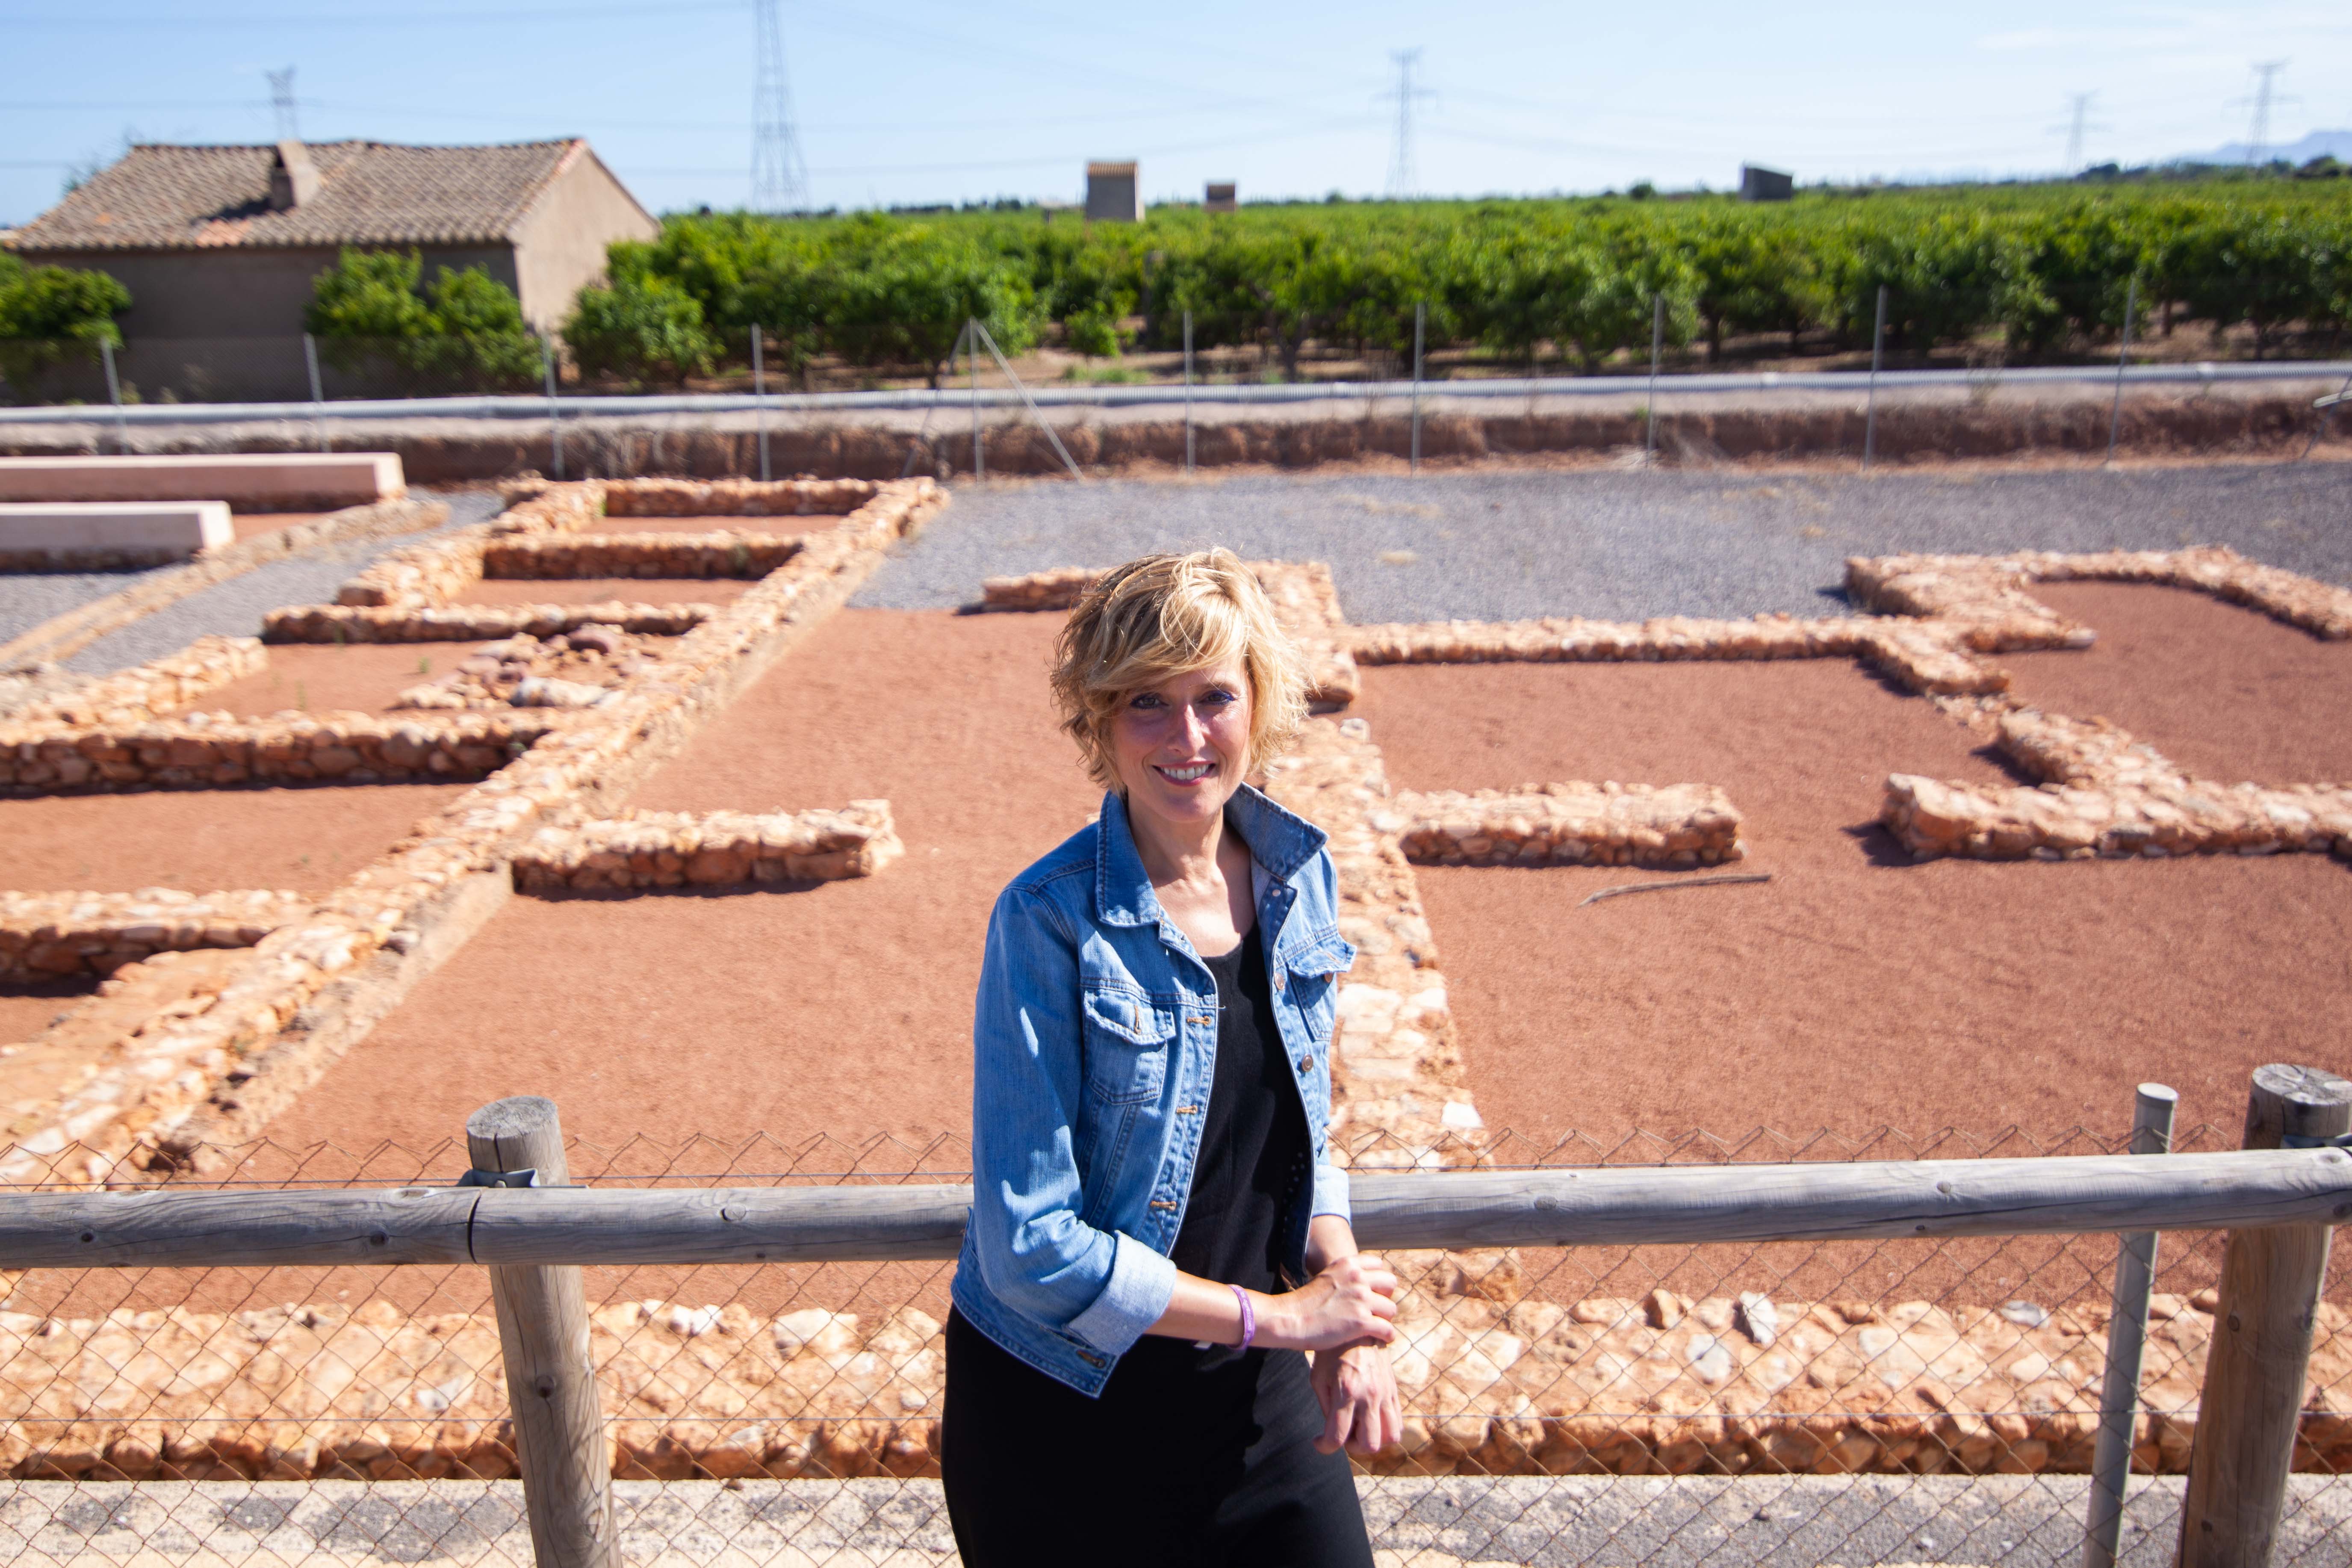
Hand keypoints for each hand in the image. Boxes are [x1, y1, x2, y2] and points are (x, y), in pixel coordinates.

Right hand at [1255, 1252, 1396, 1352]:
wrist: (1289, 1319)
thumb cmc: (1304, 1303)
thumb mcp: (1326, 1277)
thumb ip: (1345, 1277)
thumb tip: (1360, 1284)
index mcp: (1348, 1264)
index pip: (1379, 1265)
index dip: (1377, 1281)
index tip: (1372, 1293)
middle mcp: (1357, 1278)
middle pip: (1390, 1283)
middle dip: (1385, 1296)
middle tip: (1376, 1310)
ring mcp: (1361, 1299)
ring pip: (1391, 1308)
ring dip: (1385, 1319)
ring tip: (1376, 1327)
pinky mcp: (1361, 1321)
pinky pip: (1388, 1329)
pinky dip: (1387, 1336)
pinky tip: (1382, 1339)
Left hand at [1312, 1340, 1402, 1454]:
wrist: (1358, 1326)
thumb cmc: (1331, 1351)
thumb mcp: (1318, 1377)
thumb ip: (1326, 1407)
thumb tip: (1332, 1431)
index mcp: (1346, 1391)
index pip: (1337, 1436)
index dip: (1325, 1447)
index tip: (1318, 1441)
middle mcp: (1369, 1395)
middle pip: (1369, 1444)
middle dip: (1353, 1447)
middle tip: (1343, 1432)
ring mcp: (1385, 1394)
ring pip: (1390, 1437)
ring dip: (1373, 1439)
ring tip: (1359, 1427)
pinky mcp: (1393, 1390)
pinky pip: (1398, 1422)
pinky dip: (1385, 1429)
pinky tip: (1369, 1418)